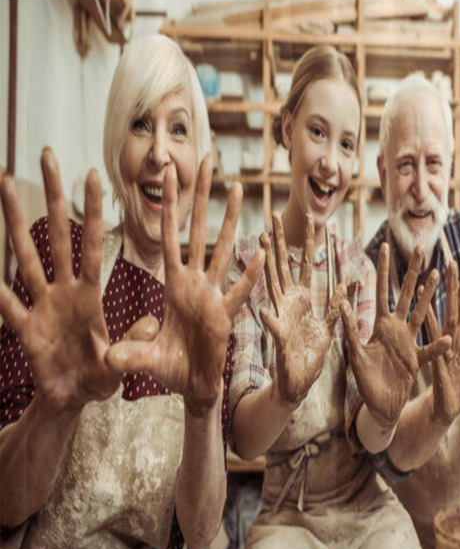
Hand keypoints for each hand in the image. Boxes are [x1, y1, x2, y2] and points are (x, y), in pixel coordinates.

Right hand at [0, 149, 132, 413]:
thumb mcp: (123, 358)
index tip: (94, 175)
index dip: (93, 212)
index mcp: (89, 294)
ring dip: (17, 223)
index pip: (92, 245)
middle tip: (48, 154)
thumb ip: (135, 340)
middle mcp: (63, 291)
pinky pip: (9, 308)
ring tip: (6, 184)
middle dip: (54, 196)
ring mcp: (40, 306)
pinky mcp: (24, 330)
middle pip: (57, 236)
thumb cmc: (99, 375)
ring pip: (26, 257)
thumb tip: (153, 320)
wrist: (73, 400)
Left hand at [105, 156, 263, 416]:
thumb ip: (129, 353)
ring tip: (237, 187)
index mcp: (172, 285)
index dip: (170, 207)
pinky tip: (260, 253)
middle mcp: (194, 283)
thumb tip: (109, 357)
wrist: (192, 387)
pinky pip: (238, 292)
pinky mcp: (226, 316)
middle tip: (207, 161)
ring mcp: (212, 297)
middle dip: (201, 197)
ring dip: (229, 219)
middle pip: (198, 232)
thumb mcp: (141, 359)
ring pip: (221, 251)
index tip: (170, 173)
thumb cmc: (169, 369)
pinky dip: (249, 274)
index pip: (169, 237)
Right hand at [258, 212, 345, 405]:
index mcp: (302, 299)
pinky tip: (264, 308)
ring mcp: (281, 317)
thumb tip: (352, 283)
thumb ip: (337, 305)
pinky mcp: (280, 338)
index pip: (304, 264)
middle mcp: (288, 303)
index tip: (310, 218)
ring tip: (262, 240)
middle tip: (273, 214)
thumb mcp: (331, 327)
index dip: (307, 242)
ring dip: (267, 263)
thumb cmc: (310, 356)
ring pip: (273, 284)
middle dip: (279, 241)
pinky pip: (275, 327)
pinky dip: (270, 319)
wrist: (298, 385)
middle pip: (282, 265)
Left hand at [341, 243, 450, 429]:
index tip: (385, 245)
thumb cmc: (365, 381)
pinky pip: (430, 350)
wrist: (378, 405)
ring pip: (422, 313)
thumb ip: (350, 329)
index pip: (381, 291)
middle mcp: (396, 329)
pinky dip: (438, 346)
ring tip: (437, 273)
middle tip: (420, 247)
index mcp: (379, 326)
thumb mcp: (355, 354)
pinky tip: (449, 339)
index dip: (383, 269)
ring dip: (428, 295)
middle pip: (405, 294)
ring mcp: (409, 342)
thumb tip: (341, 303)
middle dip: (412, 271)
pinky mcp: (417, 360)